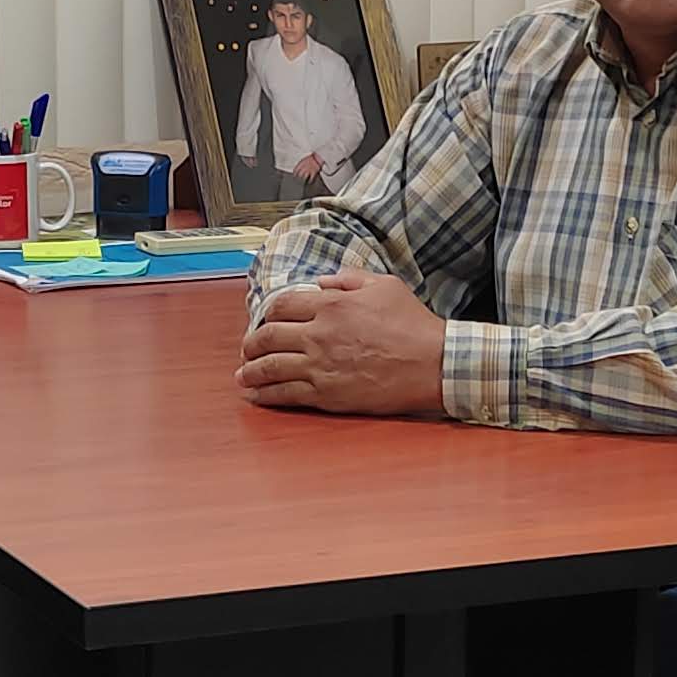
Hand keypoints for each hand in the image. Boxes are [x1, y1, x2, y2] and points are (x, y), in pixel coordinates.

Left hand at [235, 267, 448, 415]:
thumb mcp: (385, 286)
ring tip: (242, 376)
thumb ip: (349, 279)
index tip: (265, 321)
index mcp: (331, 305)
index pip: (281, 305)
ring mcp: (320, 366)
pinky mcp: (327, 394)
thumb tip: (324, 280)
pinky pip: (286, 394)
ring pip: (270, 367)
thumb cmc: (413, 325)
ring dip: (250, 372)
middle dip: (251, 343)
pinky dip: (266, 395)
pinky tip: (256, 396)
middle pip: (267, 336)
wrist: (434, 364)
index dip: (267, 314)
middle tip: (247, 349)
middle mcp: (318, 334)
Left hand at [291, 152, 324, 181]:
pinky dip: (310, 181)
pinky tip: (309, 182)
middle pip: (299, 175)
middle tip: (298, 181)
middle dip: (298, 179)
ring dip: (303, 181)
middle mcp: (304, 167)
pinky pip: (311, 179)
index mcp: (301, 163)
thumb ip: (301, 164)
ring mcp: (309, 170)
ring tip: (303, 183)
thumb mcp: (304, 159)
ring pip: (304, 178)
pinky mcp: (314, 172)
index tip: (294, 176)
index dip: (294, 174)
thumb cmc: (312, 157)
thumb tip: (298, 169)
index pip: (295, 170)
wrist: (319, 156)